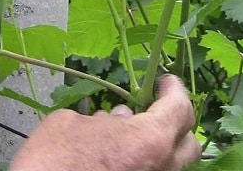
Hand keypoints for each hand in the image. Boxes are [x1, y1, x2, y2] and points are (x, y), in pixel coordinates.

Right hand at [10, 75, 200, 170]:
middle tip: (156, 110)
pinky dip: (142, 162)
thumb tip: (116, 120)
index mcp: (150, 140)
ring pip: (170, 165)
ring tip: (129, 135)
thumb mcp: (70, 123)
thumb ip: (102, 119)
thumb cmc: (53, 158)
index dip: (174, 90)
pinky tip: (117, 157)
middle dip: (176, 124)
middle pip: (189, 145)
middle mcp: (161, 168)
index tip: (165, 81)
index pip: (180, 109)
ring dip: (157, 146)